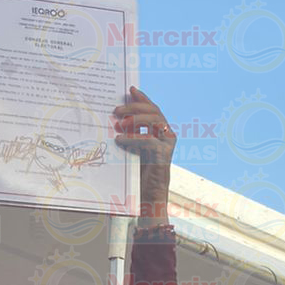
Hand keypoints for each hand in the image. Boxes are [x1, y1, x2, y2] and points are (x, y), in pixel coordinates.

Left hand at [113, 87, 174, 219]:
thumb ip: (131, 134)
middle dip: (135, 106)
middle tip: (117, 109)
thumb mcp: (134, 149)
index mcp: (161, 130)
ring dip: (136, 118)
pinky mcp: (164, 155)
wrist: (149, 195)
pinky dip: (133, 138)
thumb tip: (117, 120)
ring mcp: (168, 144)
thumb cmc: (140, 173)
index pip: (153, 108)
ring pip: (155, 120)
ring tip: (118, 123)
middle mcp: (167, 134)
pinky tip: (119, 139)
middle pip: (154, 111)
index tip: (130, 89)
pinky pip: (148, 140)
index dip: (142, 97)